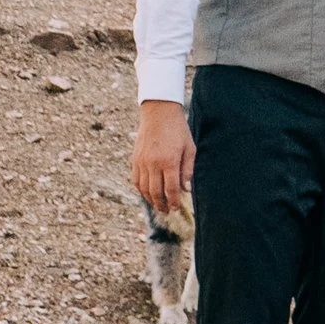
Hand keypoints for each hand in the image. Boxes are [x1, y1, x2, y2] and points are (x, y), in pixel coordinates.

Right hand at [132, 98, 194, 219]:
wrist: (159, 112)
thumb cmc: (178, 130)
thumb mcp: (189, 148)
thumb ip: (188, 170)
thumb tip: (186, 189)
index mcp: (169, 161)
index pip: (171, 189)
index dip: (174, 201)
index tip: (176, 207)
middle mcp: (153, 164)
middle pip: (156, 192)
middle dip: (162, 205)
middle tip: (167, 211)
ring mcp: (142, 162)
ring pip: (144, 189)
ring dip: (151, 200)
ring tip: (158, 205)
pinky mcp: (135, 159)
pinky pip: (136, 180)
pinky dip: (141, 190)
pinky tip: (147, 193)